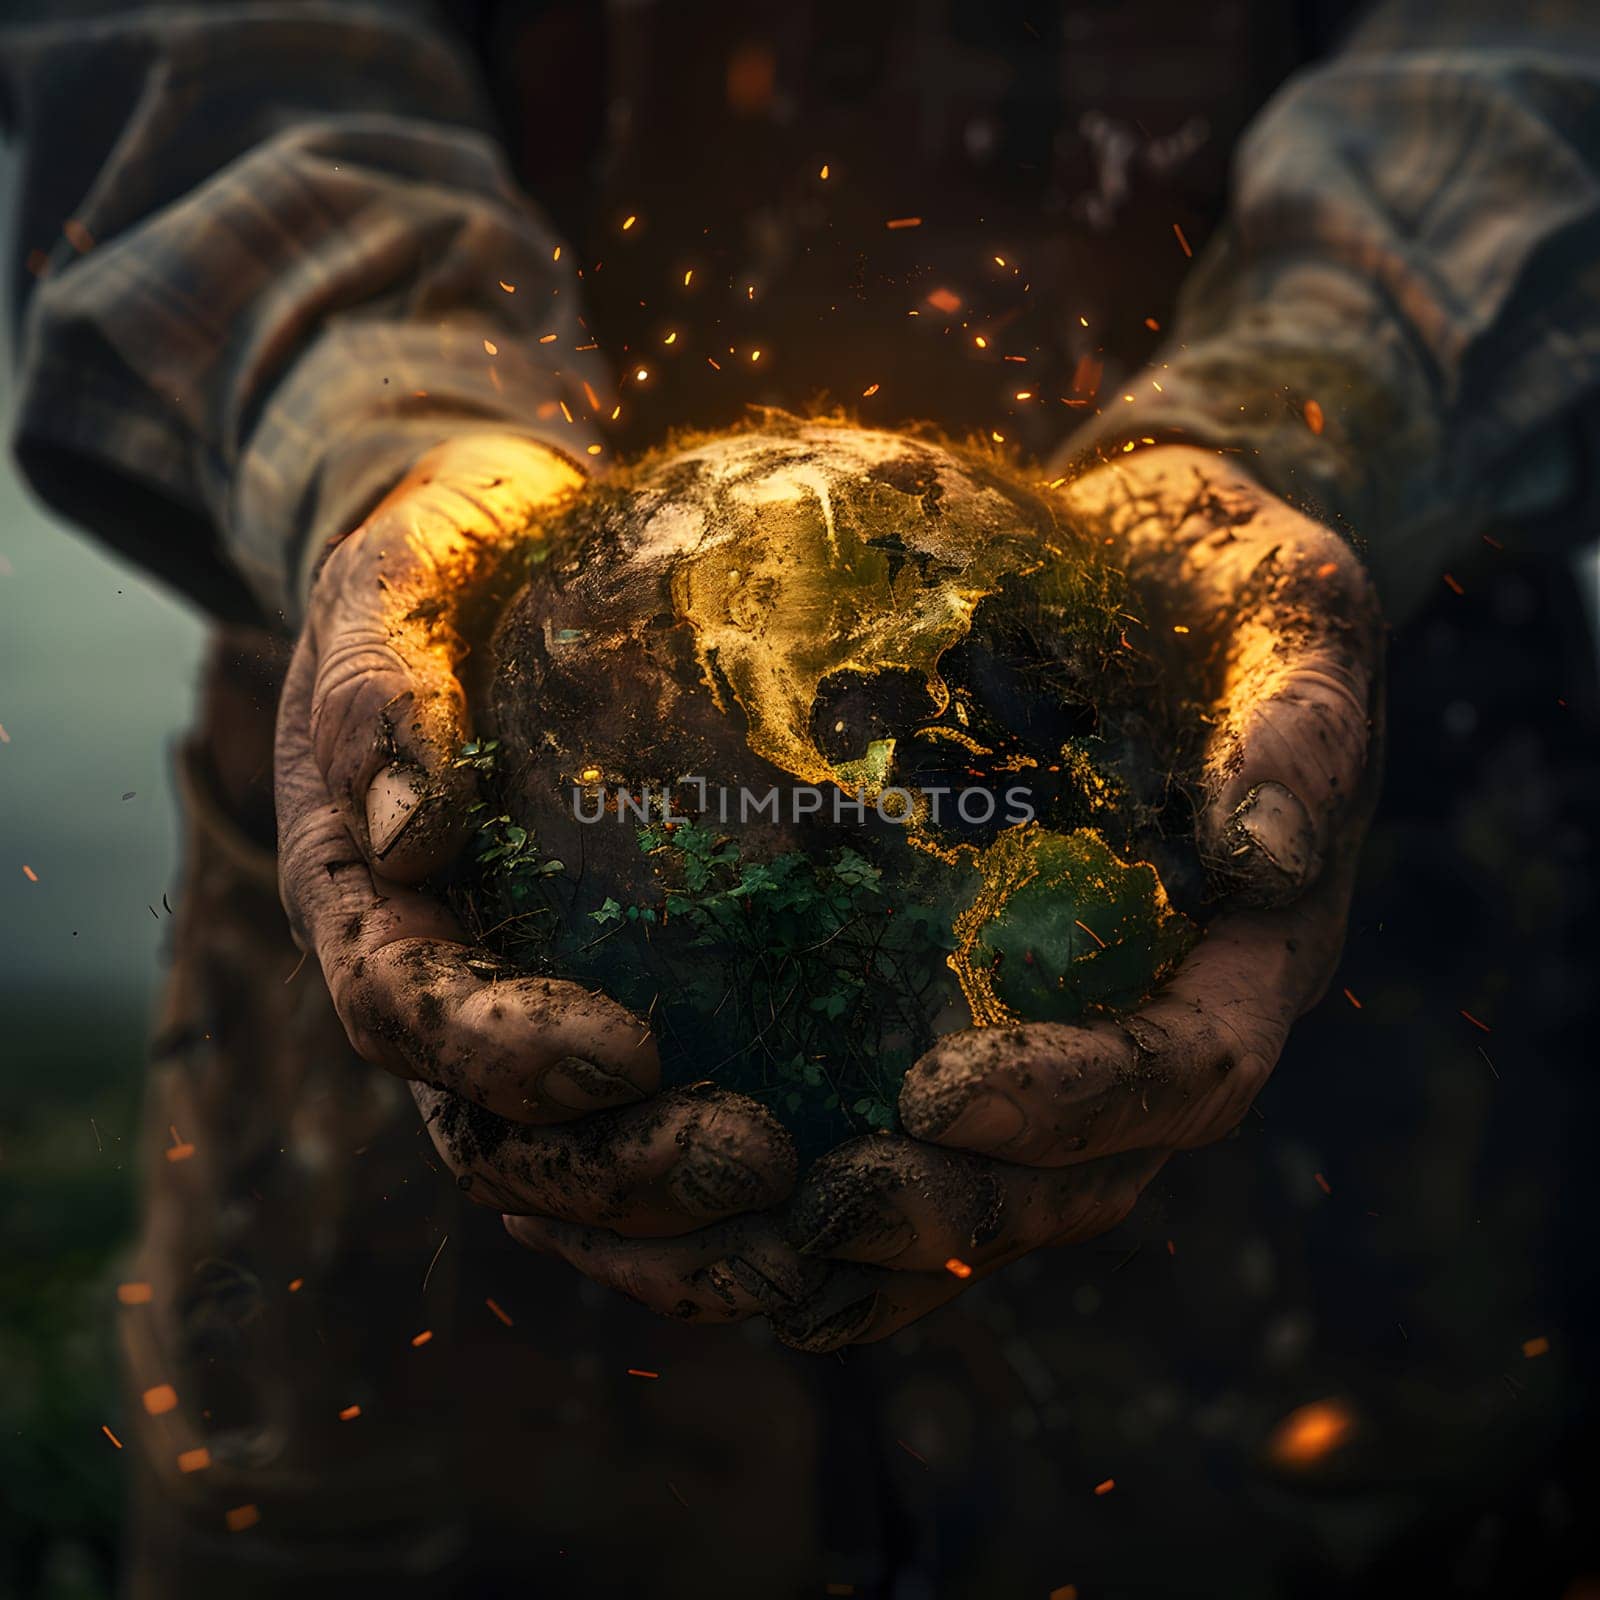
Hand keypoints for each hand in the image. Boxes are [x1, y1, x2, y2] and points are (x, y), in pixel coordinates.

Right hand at [275, 434, 795, 1242]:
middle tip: (758, 1164)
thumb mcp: (397, 580)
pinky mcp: (596, 1000)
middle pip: (493, 1134)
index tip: (626, 1054)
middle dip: (612, 1175)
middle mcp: (428, 980)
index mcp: (359, 896)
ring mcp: (512, 1005)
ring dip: (674, 1219)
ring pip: (570, 1165)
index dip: (499, 1056)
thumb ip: (381, 687)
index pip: (405, 1011)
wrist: (486, 562)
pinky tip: (838, 1175)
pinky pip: (646, 1119)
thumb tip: (409, 833)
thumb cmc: (443, 561)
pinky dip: (716, 1181)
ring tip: (809, 1213)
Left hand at [780, 444, 1383, 1346]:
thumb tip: (1266, 858)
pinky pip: (913, 1117)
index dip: (1076, 1107)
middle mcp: (1166, 1020)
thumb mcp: (1289, 606)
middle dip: (957, 1208)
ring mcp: (1076, 1024)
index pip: (1185, 1074)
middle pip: (1080, 1177)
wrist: (1149, 566)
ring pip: (994, 1183)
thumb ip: (1299, 719)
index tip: (933, 1093)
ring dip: (876, 1238)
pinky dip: (821, 1167)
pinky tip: (695, 1171)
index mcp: (1253, 957)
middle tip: (813, 1205)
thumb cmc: (1220, 578)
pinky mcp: (985, 998)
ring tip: (738, 1235)